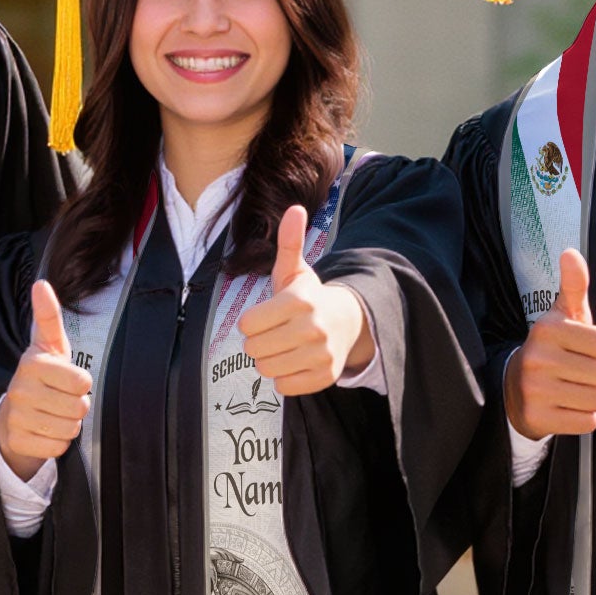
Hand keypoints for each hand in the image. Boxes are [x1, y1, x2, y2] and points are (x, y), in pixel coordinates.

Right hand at [0, 280, 91, 480]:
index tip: (67, 378)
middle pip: (79, 407)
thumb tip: (41, 283)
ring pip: (70, 429)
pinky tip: (45, 430)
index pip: (82, 381)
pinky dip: (57, 442)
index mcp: (32, 363)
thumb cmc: (42, 376)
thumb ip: (49, 316)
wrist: (14, 414)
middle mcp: (20, 389)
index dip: (81, 383)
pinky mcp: (17, 441)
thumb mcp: (49, 345)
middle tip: (61, 399)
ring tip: (53, 413)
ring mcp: (16, 416)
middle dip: (77, 406)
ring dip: (68, 424)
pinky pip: (58, 447)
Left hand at [237, 204, 371, 396]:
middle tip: (274, 333)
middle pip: (254, 349)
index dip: (251, 322)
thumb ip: (289, 242)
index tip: (265, 317)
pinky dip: (284, 377)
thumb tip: (295, 208)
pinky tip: (295, 361)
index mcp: (300, 301)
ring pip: (266, 370)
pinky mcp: (325, 377)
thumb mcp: (296, 270)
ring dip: (269, 360)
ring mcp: (321, 355)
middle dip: (258, 342)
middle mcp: (313, 329)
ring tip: (284, 347)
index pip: (247, 325)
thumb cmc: (309, 297)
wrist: (348, 322)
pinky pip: (284, 386)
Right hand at [504, 248, 595, 436]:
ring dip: (592, 397)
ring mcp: (535, 390)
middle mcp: (538, 358)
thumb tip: (571, 253)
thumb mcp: (562, 316)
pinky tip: (565, 407)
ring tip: (572, 389)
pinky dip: (582, 417)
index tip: (582, 349)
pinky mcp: (538, 418)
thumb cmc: (552, 348)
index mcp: (547, 329)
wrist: (513, 388)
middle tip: (577, 372)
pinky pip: (587, 422)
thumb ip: (573, 285)